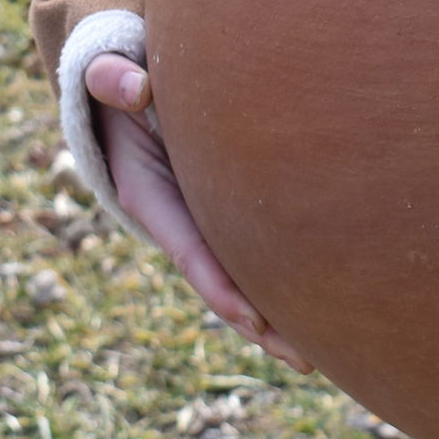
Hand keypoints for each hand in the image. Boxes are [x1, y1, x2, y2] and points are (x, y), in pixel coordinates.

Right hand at [84, 52, 313, 374]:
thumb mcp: (109, 80)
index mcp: (150, 196)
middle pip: (225, 281)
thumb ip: (112, 80)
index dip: (222, 287)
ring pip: (246, 274)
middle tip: (308, 358)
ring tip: (329, 350)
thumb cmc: (122, 82)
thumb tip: (135, 88)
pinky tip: (330, 299)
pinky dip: (288, 276)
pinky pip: (258, 250)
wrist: (129, 87)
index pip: (191, 251)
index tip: (254, 319)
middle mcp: (180, 220)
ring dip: (281, 313)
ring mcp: (205, 220)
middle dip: (263, 322)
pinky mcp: (227, 211)